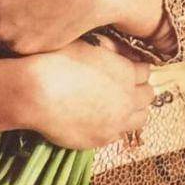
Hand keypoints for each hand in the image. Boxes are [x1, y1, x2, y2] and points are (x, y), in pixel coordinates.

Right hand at [17, 34, 155, 149]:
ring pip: (140, 118)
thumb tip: (121, 51)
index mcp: (126, 72)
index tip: (128, 68)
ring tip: (118, 105)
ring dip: (133, 110)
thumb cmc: (57, 61)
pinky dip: (116, 126)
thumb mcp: (87, 44)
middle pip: (148, 95)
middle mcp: (127, 100)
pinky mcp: (100, 140)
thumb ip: (110, 48)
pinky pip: (119, 135)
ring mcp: (116, 123)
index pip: (146, 71)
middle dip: (139, 89)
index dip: (137, 68)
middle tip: (124, 86)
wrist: (35, 94)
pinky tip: (101, 118)